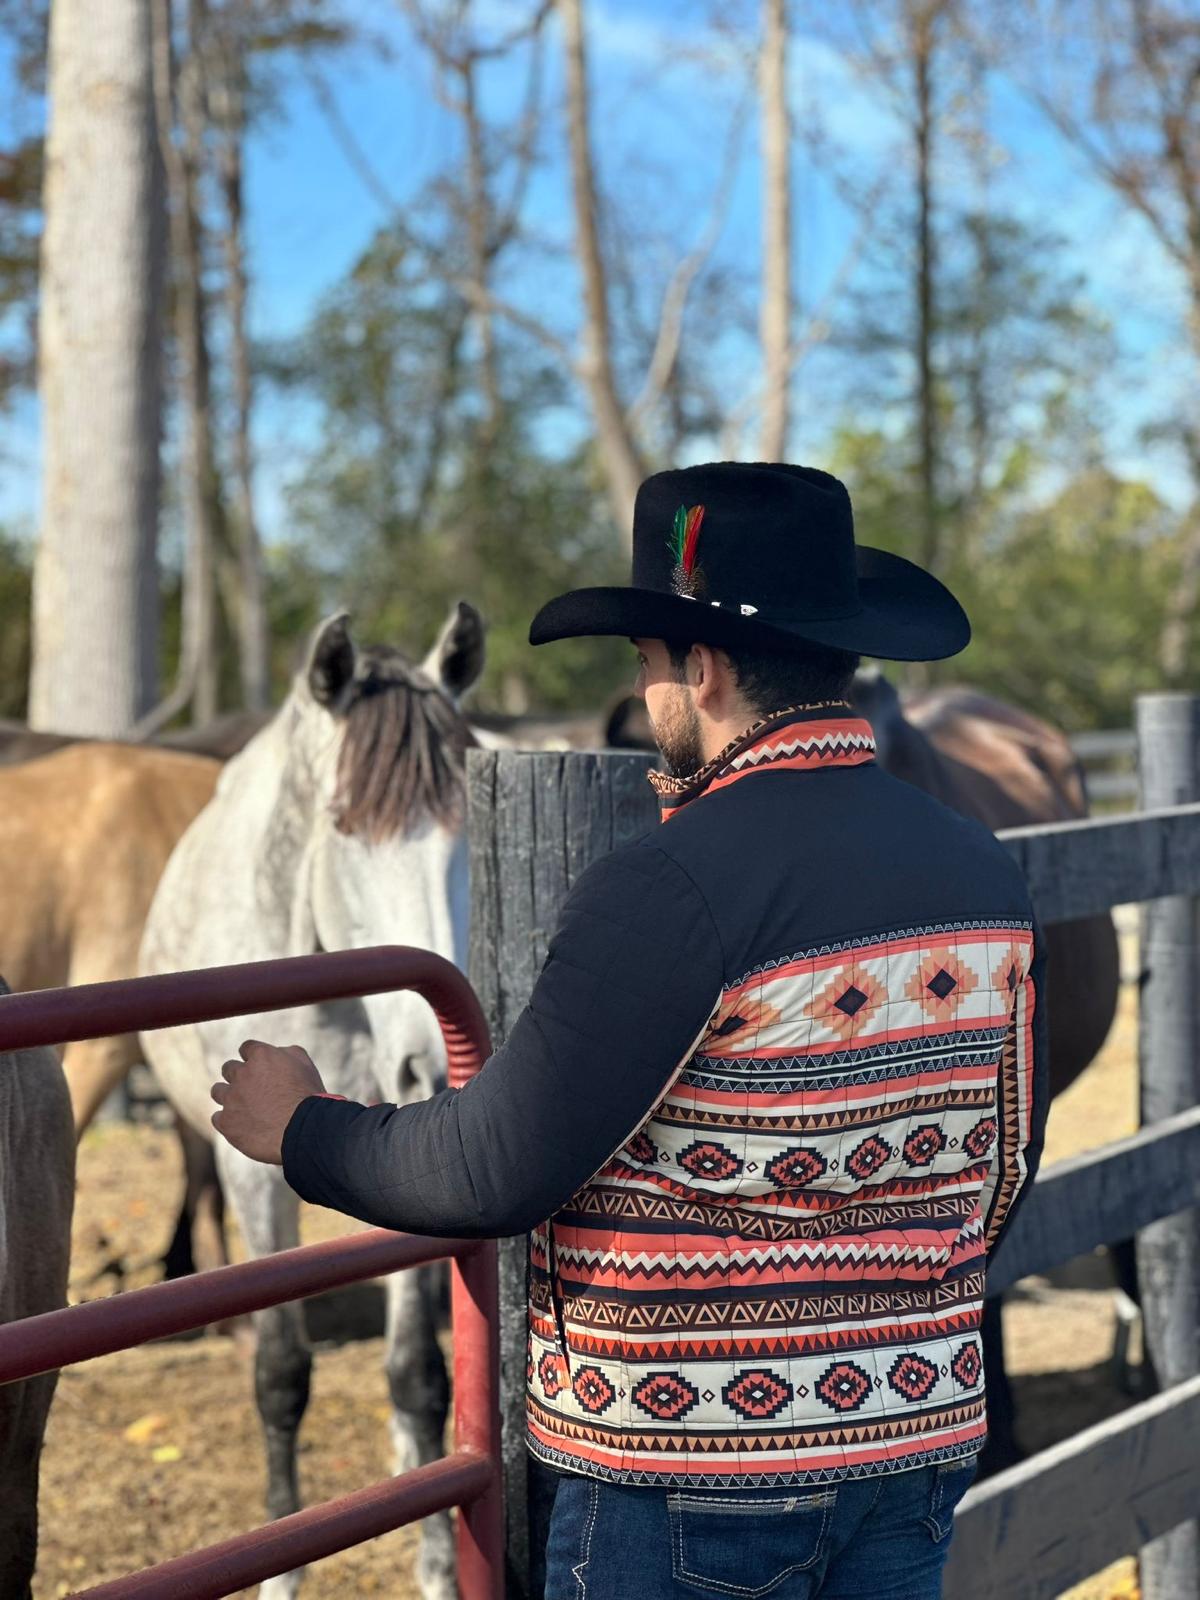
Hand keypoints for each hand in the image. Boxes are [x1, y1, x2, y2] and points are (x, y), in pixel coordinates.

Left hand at [211, 1040, 326, 1164]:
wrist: (304, 1131)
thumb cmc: (309, 1098)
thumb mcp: (305, 1065)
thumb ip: (286, 1052)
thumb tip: (276, 1052)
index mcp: (261, 1056)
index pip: (247, 1048)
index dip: (253, 1058)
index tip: (260, 1069)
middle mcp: (242, 1074)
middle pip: (228, 1068)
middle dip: (239, 1076)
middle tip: (253, 1089)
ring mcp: (231, 1098)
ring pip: (218, 1091)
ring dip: (228, 1096)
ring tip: (245, 1108)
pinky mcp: (226, 1122)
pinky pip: (217, 1118)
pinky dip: (228, 1120)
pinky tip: (243, 1125)